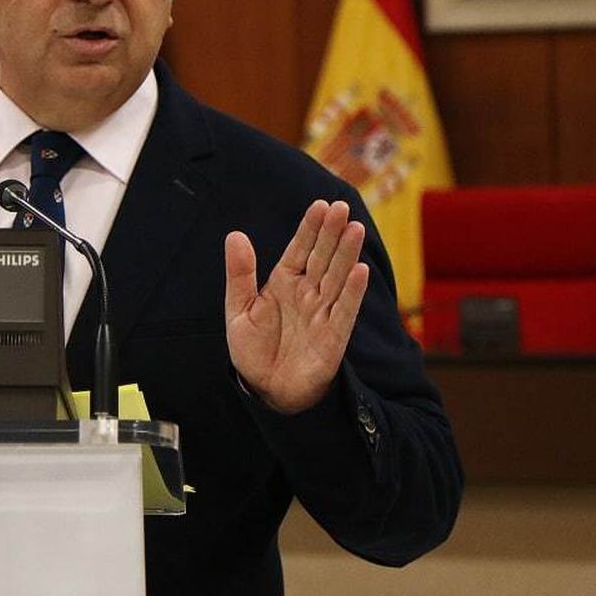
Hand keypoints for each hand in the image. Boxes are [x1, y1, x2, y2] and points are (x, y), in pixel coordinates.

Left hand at [224, 199, 369, 413]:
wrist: (265, 389)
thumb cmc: (253, 350)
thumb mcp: (238, 309)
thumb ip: (240, 274)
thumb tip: (235, 235)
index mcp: (284, 283)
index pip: (300, 250)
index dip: (310, 228)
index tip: (320, 205)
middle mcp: (307, 293)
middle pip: (322, 258)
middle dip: (331, 233)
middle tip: (341, 207)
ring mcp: (322, 312)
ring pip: (337, 278)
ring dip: (347, 254)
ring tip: (355, 228)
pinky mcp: (333, 336)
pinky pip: (345, 310)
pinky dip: (353, 292)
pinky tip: (361, 272)